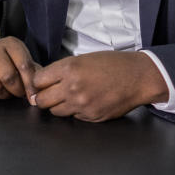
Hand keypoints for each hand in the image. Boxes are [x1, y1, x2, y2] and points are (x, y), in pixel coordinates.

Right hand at [0, 37, 40, 99]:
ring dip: (3, 94)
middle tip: (19, 93)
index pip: (24, 65)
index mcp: (10, 44)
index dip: (30, 83)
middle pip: (8, 77)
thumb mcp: (21, 60)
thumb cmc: (6, 60)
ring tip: (6, 91)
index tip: (33, 95)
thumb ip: (32, 73)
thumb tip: (36, 93)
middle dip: (17, 90)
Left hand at [31, 51, 168, 121]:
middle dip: (43, 97)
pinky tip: (85, 102)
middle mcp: (72, 88)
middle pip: (42, 100)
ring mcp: (81, 105)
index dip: (37, 82)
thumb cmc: (113, 64)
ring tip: (69, 97)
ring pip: (55, 112)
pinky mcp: (90, 117)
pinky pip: (73, 117)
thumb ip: (63, 70)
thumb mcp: (85, 58)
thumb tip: (44, 81)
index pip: (38, 81)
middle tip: (49, 93)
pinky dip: (75, 111)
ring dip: (58, 105)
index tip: (40, 83)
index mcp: (70, 68)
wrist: (137, 77)